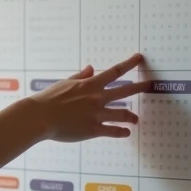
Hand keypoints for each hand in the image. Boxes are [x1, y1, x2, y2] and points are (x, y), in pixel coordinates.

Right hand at [26, 53, 149, 142]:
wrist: (39, 117)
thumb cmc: (48, 99)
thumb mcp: (64, 83)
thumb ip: (80, 76)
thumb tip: (90, 68)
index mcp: (89, 84)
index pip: (115, 71)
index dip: (129, 63)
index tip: (139, 58)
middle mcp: (97, 97)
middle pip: (125, 90)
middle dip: (140, 87)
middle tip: (150, 85)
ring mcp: (97, 114)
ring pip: (123, 113)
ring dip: (132, 116)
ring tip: (136, 119)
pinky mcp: (93, 129)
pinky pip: (113, 130)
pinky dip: (121, 131)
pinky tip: (126, 132)